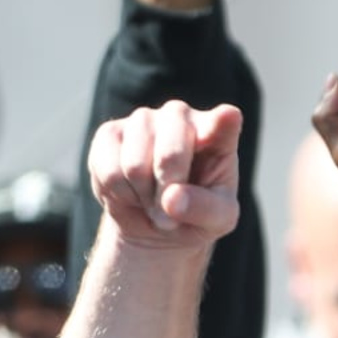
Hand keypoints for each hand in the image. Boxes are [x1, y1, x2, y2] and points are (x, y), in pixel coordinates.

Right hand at [88, 100, 240, 250]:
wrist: (157, 221)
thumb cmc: (198, 212)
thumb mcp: (218, 221)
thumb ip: (206, 210)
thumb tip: (172, 199)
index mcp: (218, 134)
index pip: (223, 123)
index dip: (222, 121)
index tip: (228, 117)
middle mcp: (180, 116)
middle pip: (170, 155)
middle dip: (169, 194)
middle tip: (172, 210)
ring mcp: (143, 119)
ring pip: (135, 166)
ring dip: (145, 198)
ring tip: (154, 202)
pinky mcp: (110, 133)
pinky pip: (110, 172)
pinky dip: (121, 195)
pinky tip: (132, 192)